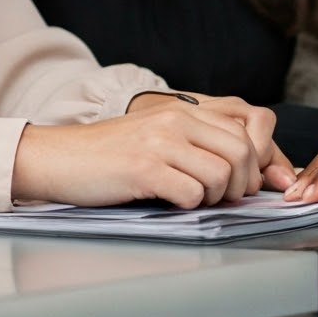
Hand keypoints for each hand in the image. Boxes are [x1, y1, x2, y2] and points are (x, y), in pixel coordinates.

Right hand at [14, 97, 288, 207]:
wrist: (58, 157)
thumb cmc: (112, 155)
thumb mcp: (161, 136)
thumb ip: (201, 144)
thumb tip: (251, 172)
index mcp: (186, 110)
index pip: (249, 128)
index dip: (259, 160)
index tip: (250, 183)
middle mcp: (177, 121)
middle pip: (242, 152)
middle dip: (243, 183)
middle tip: (225, 198)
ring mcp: (160, 143)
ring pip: (221, 174)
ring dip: (215, 197)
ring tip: (196, 200)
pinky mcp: (143, 169)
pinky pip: (191, 193)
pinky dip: (190, 205)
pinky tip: (173, 203)